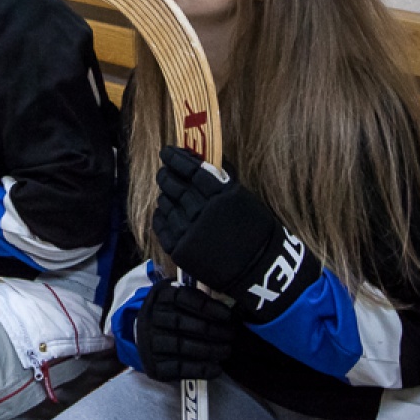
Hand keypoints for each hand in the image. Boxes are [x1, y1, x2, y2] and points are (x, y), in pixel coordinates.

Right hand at [134, 282, 233, 381]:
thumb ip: (195, 295)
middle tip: (230, 334)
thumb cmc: (169, 314)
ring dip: (208, 350)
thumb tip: (223, 300)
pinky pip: (178, 368)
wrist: (142, 336)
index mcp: (159, 297)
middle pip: (181, 322)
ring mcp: (150, 343)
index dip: (207, 306)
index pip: (182, 297)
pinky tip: (215, 368)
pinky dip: (199, 369)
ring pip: (181, 346)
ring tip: (226, 350)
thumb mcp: (176, 296)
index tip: (227, 315)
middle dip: (211, 329)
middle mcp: (151, 318)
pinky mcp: (153, 365)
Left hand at [154, 147, 314, 322]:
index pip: (190, 169)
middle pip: (174, 185)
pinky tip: (163, 211)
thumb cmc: (256, 230)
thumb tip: (202, 160)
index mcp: (220, 194)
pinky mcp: (180, 250)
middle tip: (164, 170)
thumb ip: (221, 179)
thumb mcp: (243, 197)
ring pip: (166, 204)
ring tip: (166, 192)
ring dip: (164, 195)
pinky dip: (160, 215)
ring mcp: (188, 231)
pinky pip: (161, 227)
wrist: (260, 268)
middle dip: (166, 175)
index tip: (167, 151)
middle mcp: (201, 210)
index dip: (176, 158)